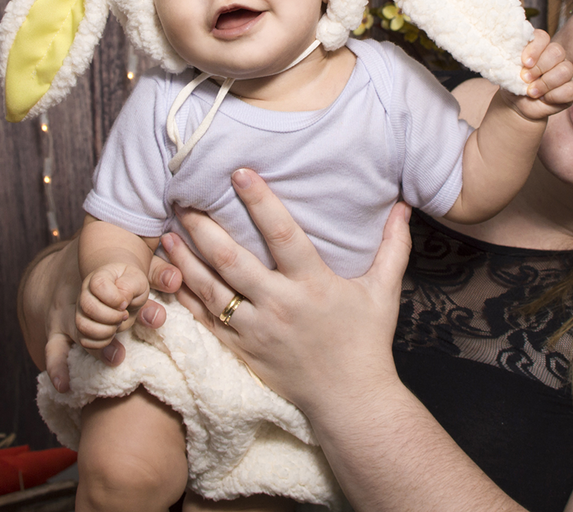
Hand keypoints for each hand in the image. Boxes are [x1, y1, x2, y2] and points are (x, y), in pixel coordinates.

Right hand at [76, 262, 150, 349]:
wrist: (125, 293)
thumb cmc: (131, 286)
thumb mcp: (137, 281)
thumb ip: (131, 287)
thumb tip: (123, 302)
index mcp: (99, 277)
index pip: (98, 285)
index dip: (114, 298)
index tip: (125, 303)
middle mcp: (85, 293)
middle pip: (88, 307)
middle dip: (112, 317)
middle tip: (124, 315)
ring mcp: (81, 311)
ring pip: (83, 326)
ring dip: (106, 331)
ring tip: (117, 325)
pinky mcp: (82, 328)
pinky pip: (85, 341)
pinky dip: (101, 343)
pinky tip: (112, 336)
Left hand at [163, 168, 411, 413]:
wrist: (349, 400)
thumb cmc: (367, 341)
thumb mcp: (383, 291)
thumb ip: (392, 246)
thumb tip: (404, 206)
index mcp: (313, 284)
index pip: (281, 234)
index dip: (259, 201)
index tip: (239, 173)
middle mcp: (280, 304)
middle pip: (232, 260)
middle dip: (204, 227)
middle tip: (184, 200)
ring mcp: (256, 329)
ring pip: (210, 289)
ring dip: (186, 259)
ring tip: (168, 232)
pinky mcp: (241, 350)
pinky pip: (206, 319)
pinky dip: (184, 296)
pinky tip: (171, 273)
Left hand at [509, 29, 572, 119]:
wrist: (517, 105)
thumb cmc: (513, 84)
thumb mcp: (507, 70)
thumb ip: (509, 58)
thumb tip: (510, 52)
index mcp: (538, 47)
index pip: (542, 37)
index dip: (535, 48)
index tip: (524, 62)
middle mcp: (555, 56)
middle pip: (556, 52)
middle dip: (539, 67)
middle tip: (525, 78)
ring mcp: (565, 72)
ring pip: (565, 70)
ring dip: (546, 83)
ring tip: (531, 91)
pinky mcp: (572, 89)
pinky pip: (570, 89)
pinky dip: (553, 96)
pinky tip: (544, 98)